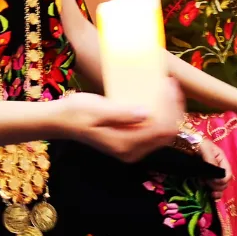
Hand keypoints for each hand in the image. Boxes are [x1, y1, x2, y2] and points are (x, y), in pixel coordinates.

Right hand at [59, 79, 183, 162]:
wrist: (62, 121)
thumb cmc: (76, 112)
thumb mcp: (97, 109)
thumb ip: (122, 114)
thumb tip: (146, 113)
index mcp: (125, 144)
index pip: (161, 129)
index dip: (171, 107)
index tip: (168, 84)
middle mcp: (132, 151)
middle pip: (166, 134)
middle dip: (174, 109)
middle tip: (170, 84)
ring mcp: (132, 149)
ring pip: (163, 134)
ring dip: (169, 112)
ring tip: (167, 89)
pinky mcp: (130, 143)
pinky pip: (153, 132)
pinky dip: (160, 115)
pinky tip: (157, 99)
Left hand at [195, 139, 232, 199]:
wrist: (180, 141)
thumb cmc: (194, 141)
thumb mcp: (204, 148)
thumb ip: (211, 161)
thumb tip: (217, 176)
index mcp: (221, 159)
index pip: (228, 173)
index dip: (223, 180)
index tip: (215, 182)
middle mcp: (217, 167)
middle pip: (224, 182)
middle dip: (219, 187)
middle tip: (210, 186)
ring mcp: (210, 173)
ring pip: (218, 187)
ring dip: (216, 192)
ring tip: (211, 194)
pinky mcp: (202, 178)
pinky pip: (210, 188)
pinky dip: (210, 192)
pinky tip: (208, 194)